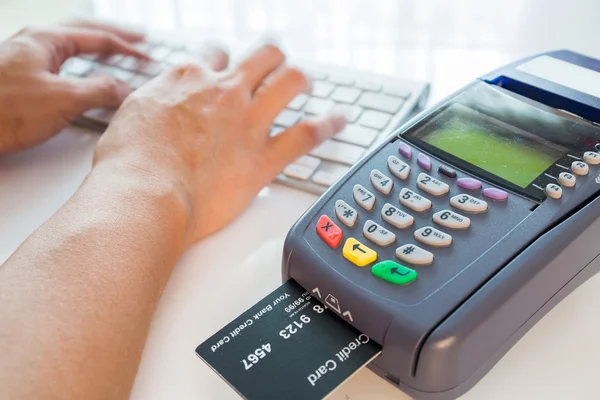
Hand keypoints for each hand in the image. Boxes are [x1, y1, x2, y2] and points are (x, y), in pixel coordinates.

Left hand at [0, 20, 147, 153]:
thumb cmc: (4, 110)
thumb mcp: (64, 99)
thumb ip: (100, 90)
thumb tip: (123, 89)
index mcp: (46, 40)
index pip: (98, 37)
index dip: (128, 47)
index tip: (148, 56)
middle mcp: (34, 43)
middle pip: (83, 31)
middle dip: (113, 35)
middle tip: (137, 38)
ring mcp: (24, 59)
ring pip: (69, 46)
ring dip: (96, 47)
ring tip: (115, 52)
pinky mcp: (18, 78)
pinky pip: (59, 63)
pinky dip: (81, 65)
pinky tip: (84, 75)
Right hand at [94, 44, 345, 243]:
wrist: (144, 193)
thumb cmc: (128, 163)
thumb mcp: (129, 117)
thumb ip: (150, 107)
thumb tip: (151, 112)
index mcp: (188, 79)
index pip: (215, 56)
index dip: (224, 63)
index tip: (227, 71)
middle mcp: (224, 92)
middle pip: (262, 56)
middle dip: (271, 58)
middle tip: (274, 67)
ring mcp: (248, 122)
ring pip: (291, 81)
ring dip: (300, 80)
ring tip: (305, 84)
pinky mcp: (263, 158)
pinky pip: (306, 134)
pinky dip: (328, 125)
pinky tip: (339, 120)